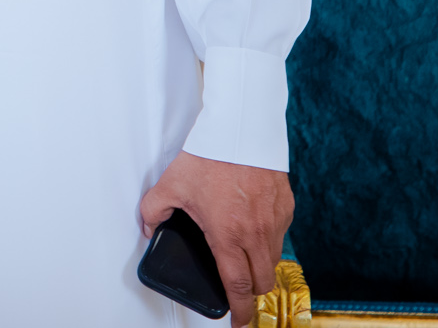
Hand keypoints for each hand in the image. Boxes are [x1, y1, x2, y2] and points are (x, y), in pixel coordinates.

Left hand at [138, 151, 292, 324]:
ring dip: (260, 265)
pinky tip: (252, 226)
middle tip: (237, 286)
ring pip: (274, 260)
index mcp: (228, 236)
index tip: (239, 322)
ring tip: (243, 254)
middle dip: (250, 290)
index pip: (239, 288)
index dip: (240, 312)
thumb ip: (153, 211)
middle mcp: (256, 234)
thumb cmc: (209, 155)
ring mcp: (275, 222)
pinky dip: (269, 239)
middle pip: (262, 282)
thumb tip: (150, 228)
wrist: (240, 129)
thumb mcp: (170, 184)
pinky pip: (281, 235)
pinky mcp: (286, 208)